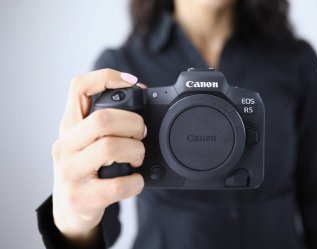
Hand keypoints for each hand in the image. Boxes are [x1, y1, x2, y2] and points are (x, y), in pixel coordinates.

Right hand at [52, 69, 144, 242]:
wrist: (70, 210)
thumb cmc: (85, 169)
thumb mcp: (86, 141)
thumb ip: (105, 122)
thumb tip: (142, 96)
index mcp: (69, 126)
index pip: (78, 87)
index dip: (108, 78)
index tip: (134, 84)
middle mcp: (65, 145)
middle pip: (102, 119)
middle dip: (134, 123)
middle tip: (141, 134)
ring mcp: (70, 172)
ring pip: (109, 147)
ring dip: (136, 151)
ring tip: (137, 157)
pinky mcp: (81, 197)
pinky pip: (116, 186)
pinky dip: (135, 182)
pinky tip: (135, 181)